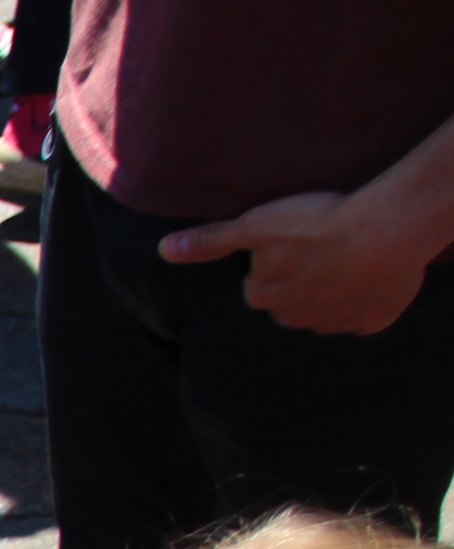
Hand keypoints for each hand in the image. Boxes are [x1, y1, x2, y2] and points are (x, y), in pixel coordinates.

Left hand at [160, 188, 444, 334]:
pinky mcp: (370, 323)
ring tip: (350, 258)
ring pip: (326, 309)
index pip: (260, 285)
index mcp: (262, 297)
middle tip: (324, 250)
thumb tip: (164, 250)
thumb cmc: (316, 223)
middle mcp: (292, 319)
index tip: (297, 243)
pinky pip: (363, 315)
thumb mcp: (255, 225)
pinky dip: (366, 299)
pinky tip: (372, 275)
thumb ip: (211, 240)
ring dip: (333, 290)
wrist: (385, 230)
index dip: (278, 262)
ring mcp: (333, 325)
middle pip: (291, 300)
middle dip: (302, 280)